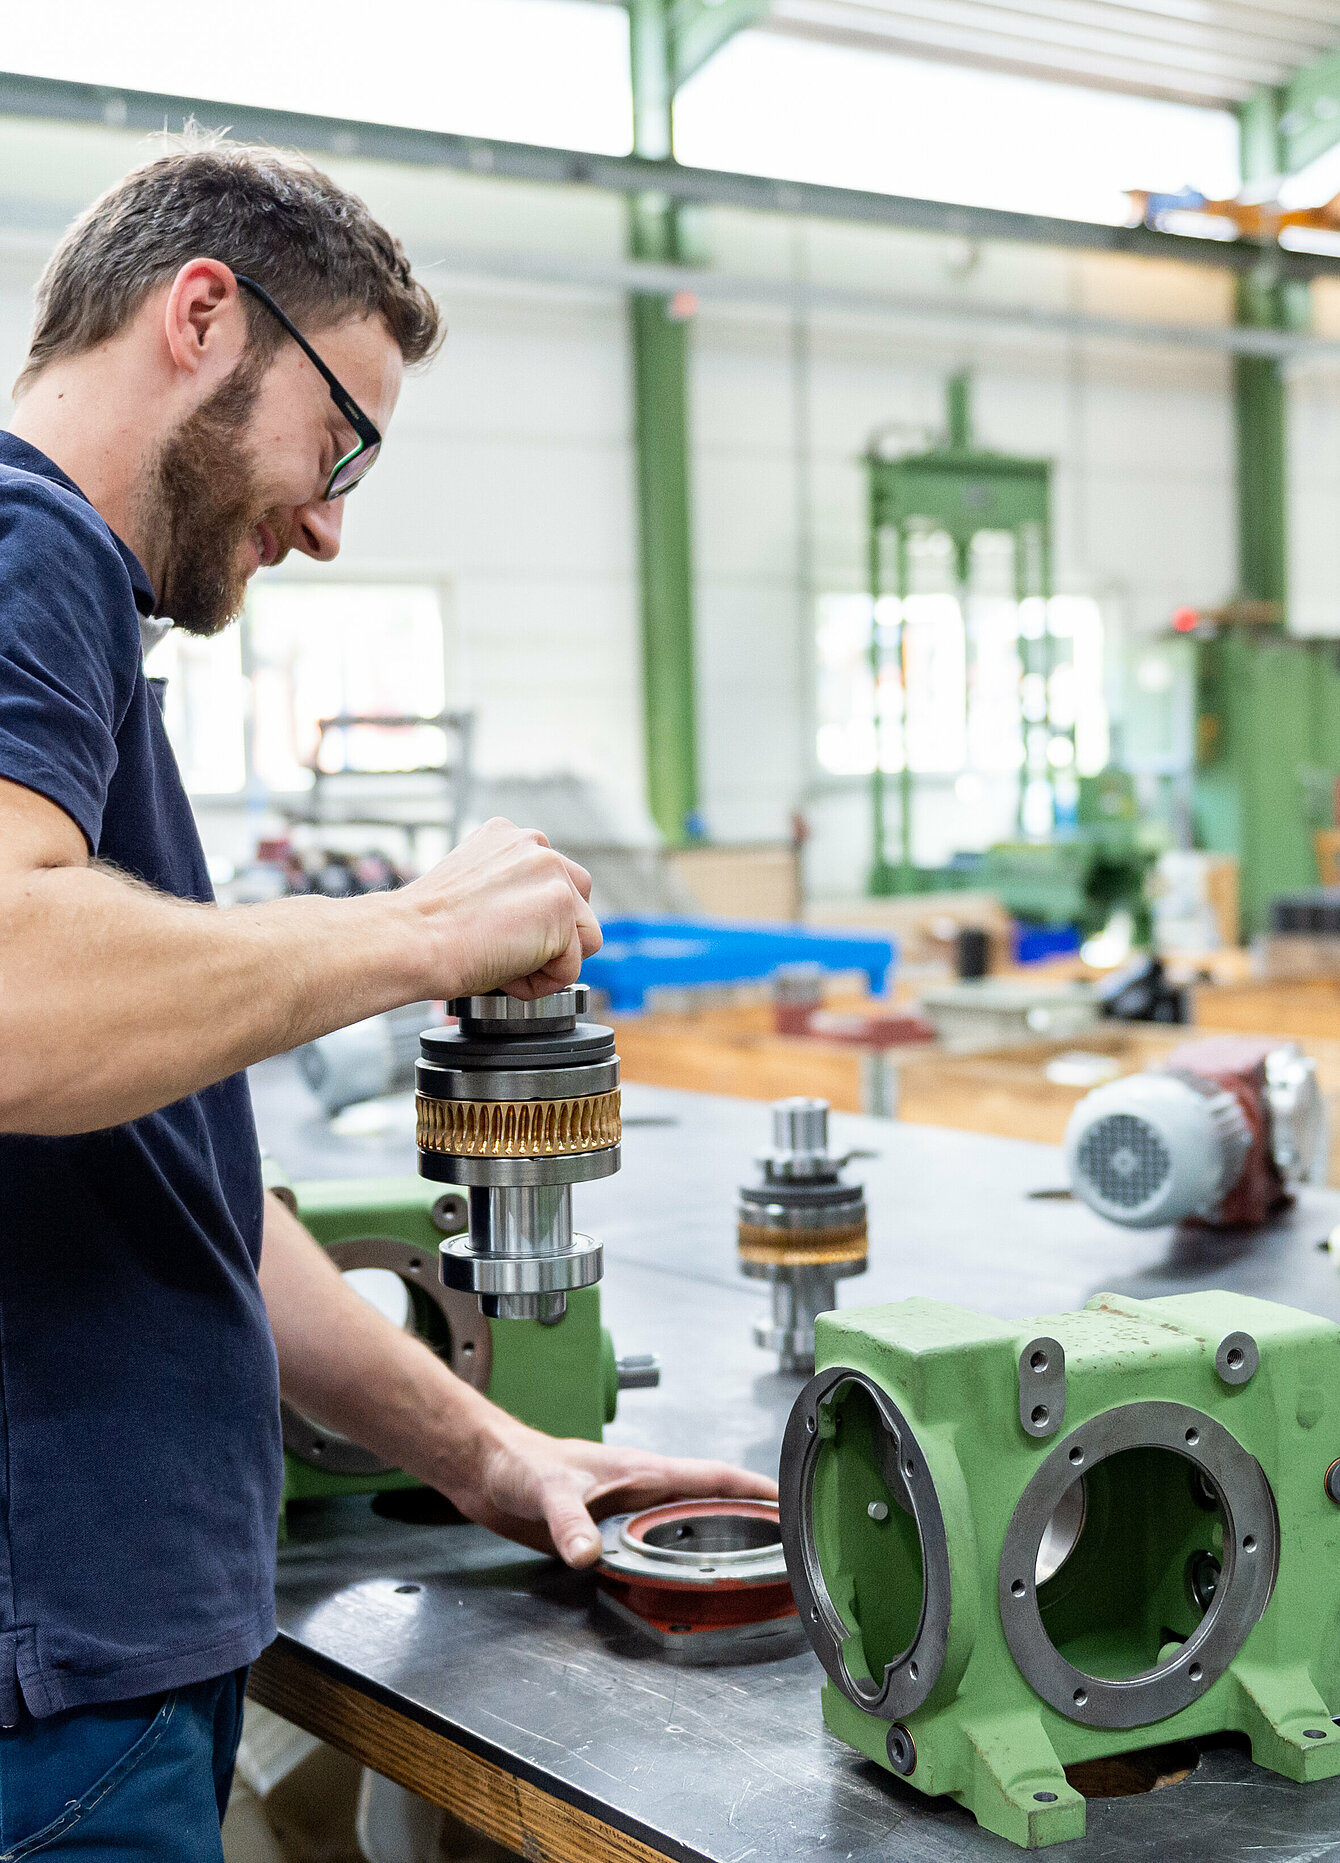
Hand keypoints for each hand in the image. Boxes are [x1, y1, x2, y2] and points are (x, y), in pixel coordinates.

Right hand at [398, 817, 600, 1000]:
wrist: (412, 941)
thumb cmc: (428, 929)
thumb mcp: (473, 890)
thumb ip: (509, 890)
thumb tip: (531, 922)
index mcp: (510, 836)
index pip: (552, 883)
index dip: (531, 921)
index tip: (497, 932)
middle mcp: (536, 845)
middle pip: (579, 904)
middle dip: (554, 937)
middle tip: (505, 950)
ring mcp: (552, 872)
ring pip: (582, 936)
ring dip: (549, 960)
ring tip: (504, 961)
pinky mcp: (561, 905)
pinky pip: (571, 966)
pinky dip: (542, 983)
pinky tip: (505, 972)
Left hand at [454, 1419, 777, 1567]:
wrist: (487, 1468)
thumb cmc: (519, 1462)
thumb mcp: (548, 1492)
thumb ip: (569, 1522)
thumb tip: (588, 1555)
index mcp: (643, 1472)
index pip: (712, 1476)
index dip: (754, 1488)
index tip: (790, 1498)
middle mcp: (641, 1492)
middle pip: (708, 1505)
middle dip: (748, 1521)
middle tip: (781, 1548)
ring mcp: (624, 1512)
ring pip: (681, 1529)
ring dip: (711, 1545)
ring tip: (744, 1572)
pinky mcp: (605, 1533)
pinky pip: (649, 1549)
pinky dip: (668, 1565)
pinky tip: (671, 1588)